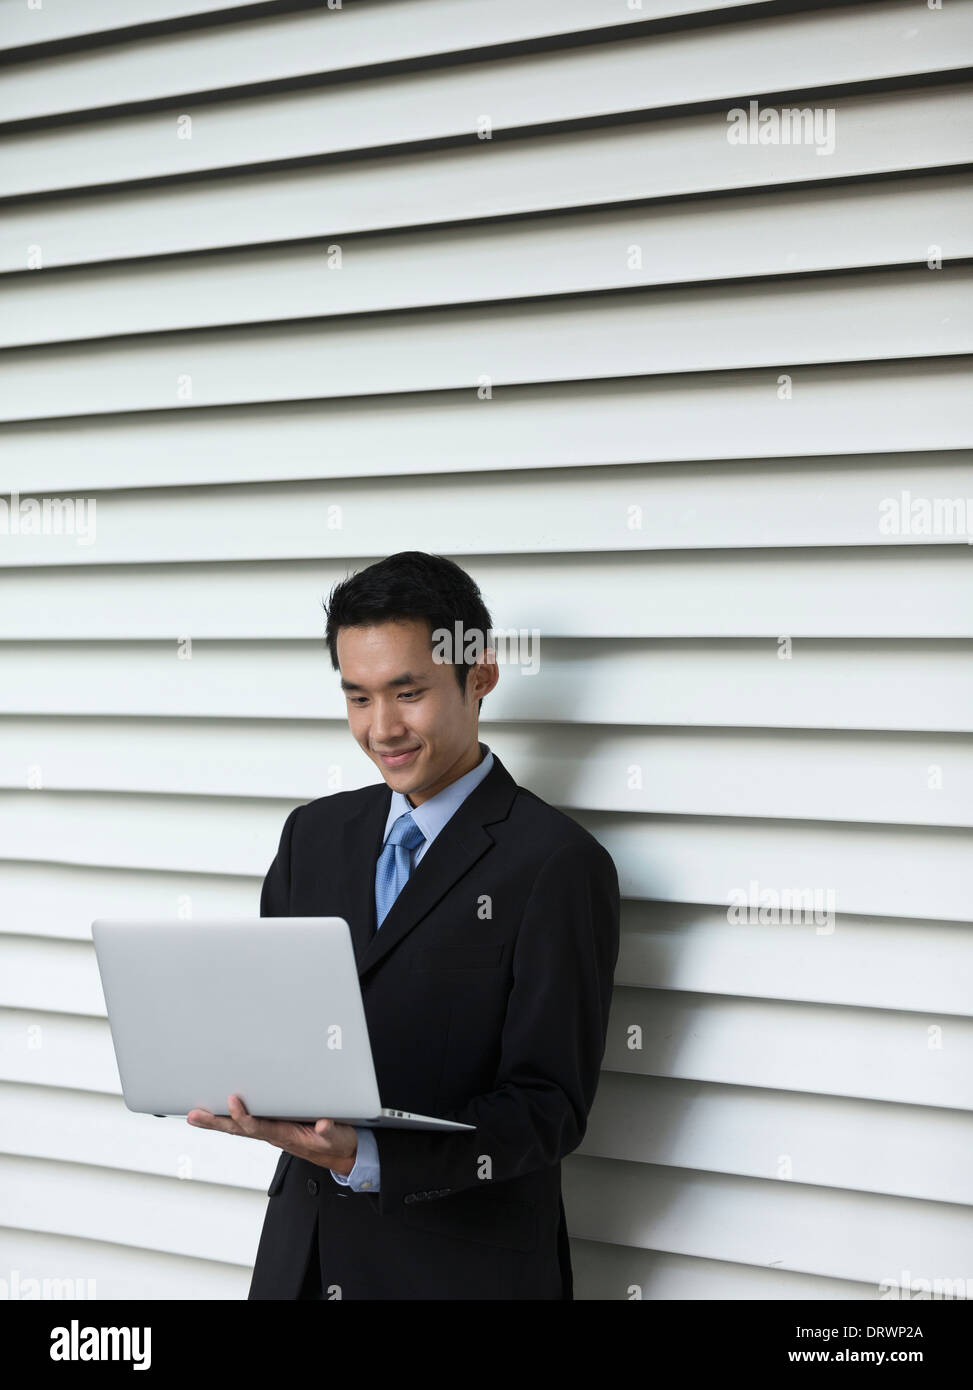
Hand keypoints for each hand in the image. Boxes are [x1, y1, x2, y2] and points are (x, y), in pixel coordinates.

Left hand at [187, 1094, 358, 1175]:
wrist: (340, 1153)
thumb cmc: (337, 1143)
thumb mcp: (338, 1137)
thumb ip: (330, 1131)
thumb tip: (323, 1124)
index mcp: (286, 1136)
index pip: (259, 1126)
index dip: (244, 1116)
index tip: (233, 1100)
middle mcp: (273, 1134)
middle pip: (239, 1128)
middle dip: (215, 1122)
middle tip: (193, 1115)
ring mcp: (272, 1131)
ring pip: (239, 1127)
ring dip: (217, 1121)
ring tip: (195, 1114)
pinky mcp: (275, 1126)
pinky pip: (248, 1123)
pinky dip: (230, 1118)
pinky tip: (217, 1114)